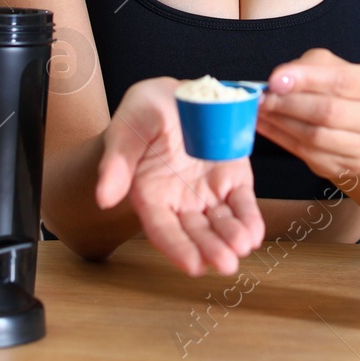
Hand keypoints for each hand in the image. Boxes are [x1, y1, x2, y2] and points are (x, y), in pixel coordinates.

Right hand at [96, 77, 265, 275]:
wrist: (175, 94)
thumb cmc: (144, 113)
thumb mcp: (127, 130)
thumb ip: (117, 163)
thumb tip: (104, 198)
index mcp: (150, 195)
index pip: (163, 229)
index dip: (178, 248)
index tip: (193, 266)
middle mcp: (180, 201)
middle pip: (196, 232)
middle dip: (211, 249)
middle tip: (226, 264)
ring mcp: (208, 192)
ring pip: (221, 222)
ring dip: (233, 237)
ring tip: (243, 246)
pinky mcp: (233, 178)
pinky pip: (242, 202)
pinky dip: (249, 218)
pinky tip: (255, 232)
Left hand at [257, 48, 359, 181]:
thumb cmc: (352, 93)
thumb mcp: (341, 68)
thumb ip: (313, 67)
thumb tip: (279, 79)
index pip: (343, 81)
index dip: (306, 79)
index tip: (275, 79)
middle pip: (329, 112)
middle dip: (288, 103)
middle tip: (262, 96)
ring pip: (316, 137)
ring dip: (281, 122)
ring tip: (260, 110)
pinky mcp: (348, 168)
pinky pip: (308, 154)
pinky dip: (282, 138)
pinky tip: (267, 126)